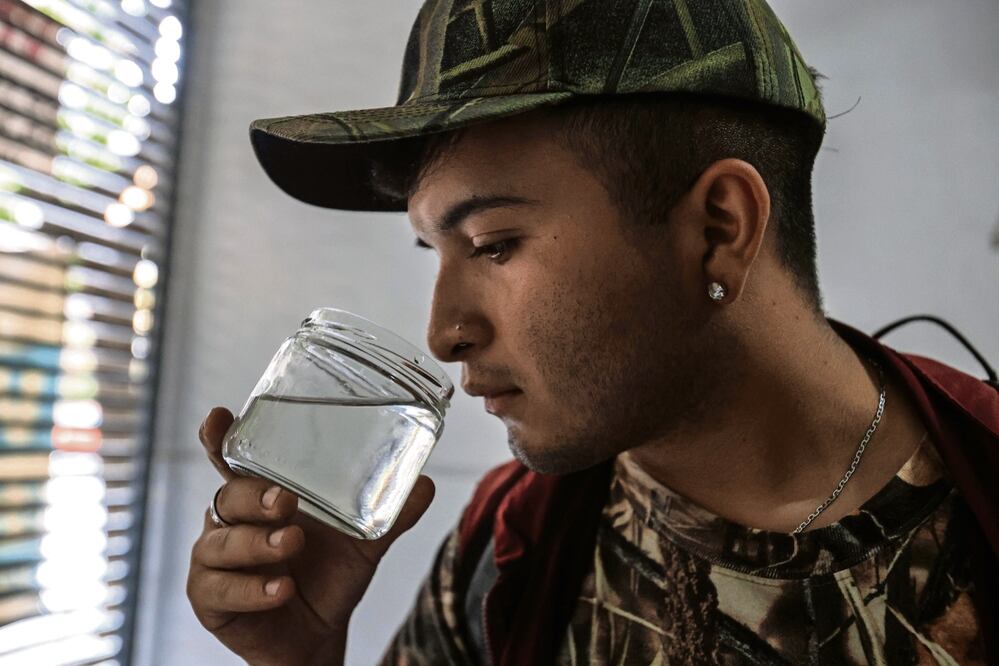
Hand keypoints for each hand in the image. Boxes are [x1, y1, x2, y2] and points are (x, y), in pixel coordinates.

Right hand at [186, 407, 434, 665]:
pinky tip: (282, 589)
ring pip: (221, 543)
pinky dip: (253, 589)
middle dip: (255, 496)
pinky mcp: (210, 599)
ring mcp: (215, 560)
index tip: (218, 418)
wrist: (319, 635)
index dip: (220, 439)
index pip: (233, 460)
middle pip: (228, 496)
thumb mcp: (363, 542)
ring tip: (291, 542)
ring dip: (257, 543)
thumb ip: (389, 514)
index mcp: (260, 495)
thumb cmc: (330, 574)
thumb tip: (424, 485)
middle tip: (285, 500)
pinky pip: (219, 589)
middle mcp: (232, 522)